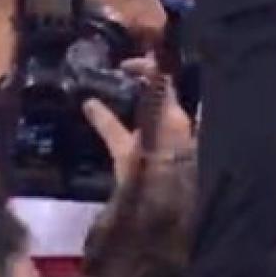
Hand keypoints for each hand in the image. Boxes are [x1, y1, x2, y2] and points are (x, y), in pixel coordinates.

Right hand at [84, 59, 193, 187]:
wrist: (168, 210)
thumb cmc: (147, 179)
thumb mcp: (123, 151)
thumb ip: (108, 124)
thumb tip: (89, 103)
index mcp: (172, 115)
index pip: (163, 76)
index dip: (144, 65)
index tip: (123, 66)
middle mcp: (183, 119)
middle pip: (165, 89)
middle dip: (143, 81)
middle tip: (118, 79)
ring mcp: (186, 133)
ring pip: (166, 105)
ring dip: (146, 98)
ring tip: (122, 97)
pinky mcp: (184, 146)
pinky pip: (167, 121)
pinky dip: (152, 115)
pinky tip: (135, 120)